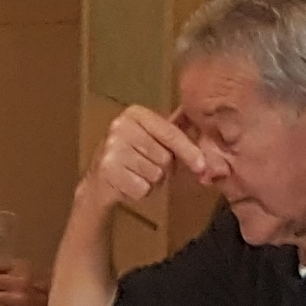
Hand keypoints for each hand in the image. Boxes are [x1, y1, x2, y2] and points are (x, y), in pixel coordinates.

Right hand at [85, 104, 207, 214]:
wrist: (99, 182)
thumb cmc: (132, 159)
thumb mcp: (151, 140)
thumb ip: (175, 137)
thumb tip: (206, 146)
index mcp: (135, 114)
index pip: (170, 133)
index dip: (188, 151)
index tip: (201, 165)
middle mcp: (121, 126)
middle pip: (165, 157)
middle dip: (163, 168)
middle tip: (147, 166)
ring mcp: (112, 148)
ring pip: (155, 174)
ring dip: (151, 181)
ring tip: (136, 174)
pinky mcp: (107, 170)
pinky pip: (142, 188)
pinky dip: (140, 192)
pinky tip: (128, 183)